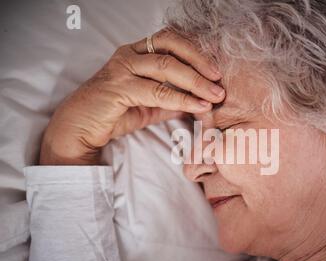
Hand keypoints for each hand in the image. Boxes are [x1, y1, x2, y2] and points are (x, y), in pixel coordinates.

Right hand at [40, 28, 224, 164]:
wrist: (79, 128)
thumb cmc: (112, 114)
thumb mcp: (149, 105)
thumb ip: (171, 100)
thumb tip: (198, 101)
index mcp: (136, 53)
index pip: (171, 41)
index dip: (196, 52)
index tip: (216, 69)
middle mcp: (129, 55)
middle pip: (172, 49)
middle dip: (200, 63)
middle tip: (220, 80)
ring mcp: (122, 69)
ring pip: (166, 67)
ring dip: (195, 81)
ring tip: (214, 95)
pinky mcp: (118, 88)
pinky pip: (157, 91)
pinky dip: (181, 99)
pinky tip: (198, 105)